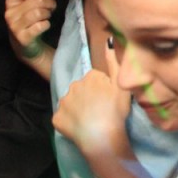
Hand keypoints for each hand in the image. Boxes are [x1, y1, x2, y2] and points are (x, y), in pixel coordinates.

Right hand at [5, 0, 60, 58]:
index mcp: (11, 1)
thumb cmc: (29, 21)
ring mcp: (14, 26)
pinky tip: (45, 26)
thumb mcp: (31, 4)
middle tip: (52, 7)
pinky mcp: (22, 37)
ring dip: (48, 14)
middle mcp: (10, 13)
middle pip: (38, 0)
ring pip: (39, 12)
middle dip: (50, 3)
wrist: (25, 46)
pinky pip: (40, 26)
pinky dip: (46, 24)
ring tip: (47, 16)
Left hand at [53, 39, 130, 158]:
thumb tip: (108, 40)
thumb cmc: (116, 110)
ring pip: (71, 102)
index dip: (102, 89)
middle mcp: (73, 85)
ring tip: (90, 121)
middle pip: (81, 89)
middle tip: (100, 110)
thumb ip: (114, 62)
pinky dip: (69, 122)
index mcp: (90, 76)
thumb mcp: (121, 84)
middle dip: (87, 97)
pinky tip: (79, 128)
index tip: (108, 100)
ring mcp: (63, 102)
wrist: (102, 137)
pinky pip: (63, 118)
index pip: (95, 79)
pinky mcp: (56, 118)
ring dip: (77, 109)